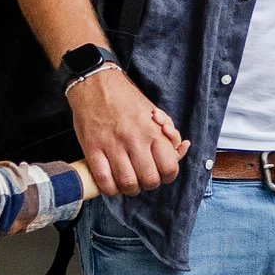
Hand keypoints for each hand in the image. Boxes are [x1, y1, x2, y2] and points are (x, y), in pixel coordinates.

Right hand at [68, 64, 184, 195]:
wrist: (96, 84)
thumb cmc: (128, 100)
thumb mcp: (155, 113)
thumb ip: (169, 134)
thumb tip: (182, 148)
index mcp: (153, 131)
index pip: (169, 167)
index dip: (168, 176)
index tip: (161, 174)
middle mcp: (135, 140)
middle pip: (149, 179)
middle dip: (149, 184)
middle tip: (144, 179)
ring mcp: (112, 145)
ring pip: (127, 183)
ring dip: (130, 189)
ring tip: (128, 184)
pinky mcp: (92, 149)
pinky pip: (103, 180)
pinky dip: (110, 189)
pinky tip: (112, 185)